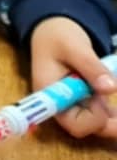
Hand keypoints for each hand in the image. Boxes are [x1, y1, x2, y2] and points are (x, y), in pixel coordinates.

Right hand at [30, 15, 116, 139]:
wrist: (53, 31)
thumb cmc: (58, 37)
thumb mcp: (74, 47)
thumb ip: (91, 67)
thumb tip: (111, 88)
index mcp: (50, 94)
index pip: (71, 122)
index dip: (92, 119)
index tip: (101, 99)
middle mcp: (61, 104)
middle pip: (85, 128)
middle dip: (109, 125)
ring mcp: (74, 103)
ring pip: (97, 124)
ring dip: (115, 121)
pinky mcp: (85, 101)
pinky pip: (102, 115)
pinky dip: (115, 114)